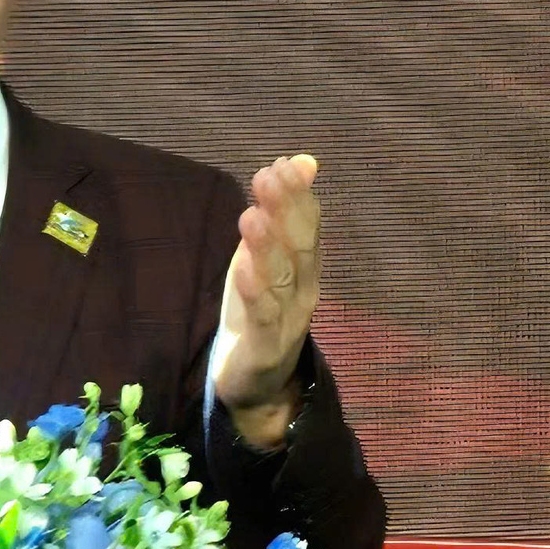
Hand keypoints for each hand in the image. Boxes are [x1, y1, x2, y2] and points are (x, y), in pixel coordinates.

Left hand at [212, 154, 321, 448]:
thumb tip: (301, 160)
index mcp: (303, 268)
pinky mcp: (265, 348)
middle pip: (298, 247)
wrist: (257, 387)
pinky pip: (262, 317)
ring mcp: (288, 321)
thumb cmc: (259, 311)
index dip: (297, 196)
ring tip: (253, 215)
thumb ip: (282, 212)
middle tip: (269, 176)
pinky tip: (242, 270)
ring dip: (268, 247)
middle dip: (286, 211)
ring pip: (280, 280)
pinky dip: (255, 293)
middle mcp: (303, 291)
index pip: (307, 226)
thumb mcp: (267, 257)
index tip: (282, 164)